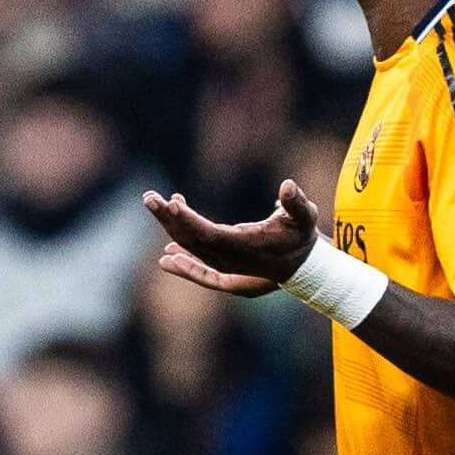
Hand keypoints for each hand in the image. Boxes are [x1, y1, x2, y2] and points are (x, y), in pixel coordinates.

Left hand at [146, 179, 322, 296]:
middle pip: (192, 240)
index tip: (170, 204)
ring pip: (190, 248)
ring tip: (154, 204)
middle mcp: (230, 259)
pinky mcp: (222, 268)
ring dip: (170, 227)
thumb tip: (288, 186)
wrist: (303, 268)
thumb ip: (297, 203)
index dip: (189, 220)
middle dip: (169, 218)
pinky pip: (195, 262)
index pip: (210, 234)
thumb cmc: (302, 237)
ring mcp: (224, 266)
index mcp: (246, 245)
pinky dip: (180, 257)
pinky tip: (165, 255)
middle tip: (149, 198)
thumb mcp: (305, 217)